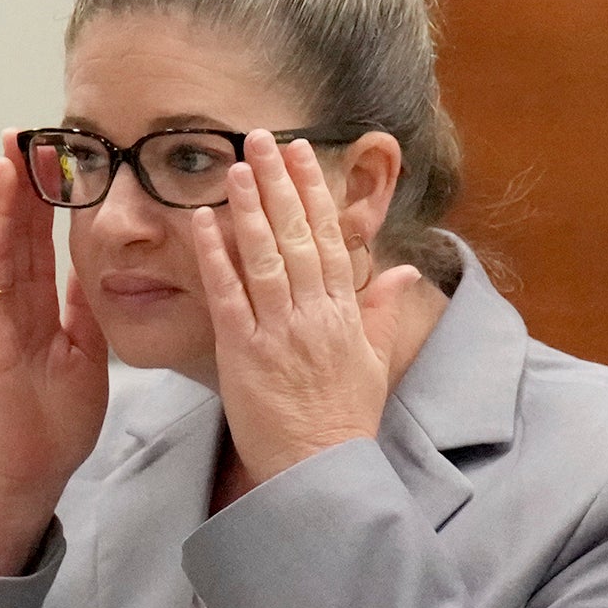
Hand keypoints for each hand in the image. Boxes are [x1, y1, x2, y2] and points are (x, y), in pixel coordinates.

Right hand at [0, 132, 110, 574]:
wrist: (29, 474)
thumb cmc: (52, 421)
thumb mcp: (84, 353)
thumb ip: (83, 311)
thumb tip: (95, 270)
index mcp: (36, 307)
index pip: (39, 240)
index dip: (46, 197)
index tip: (55, 153)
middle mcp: (8, 308)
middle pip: (13, 236)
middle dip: (17, 185)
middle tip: (20, 133)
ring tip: (1, 164)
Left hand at [187, 132, 426, 483]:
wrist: (320, 470)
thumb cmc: (345, 420)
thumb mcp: (376, 362)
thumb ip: (383, 311)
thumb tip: (405, 270)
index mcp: (344, 313)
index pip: (328, 239)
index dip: (313, 193)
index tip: (302, 155)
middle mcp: (314, 314)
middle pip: (296, 236)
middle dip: (279, 183)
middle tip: (262, 138)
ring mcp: (278, 331)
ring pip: (264, 257)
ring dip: (248, 207)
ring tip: (233, 165)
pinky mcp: (244, 353)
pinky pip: (228, 296)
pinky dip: (216, 257)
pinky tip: (202, 222)